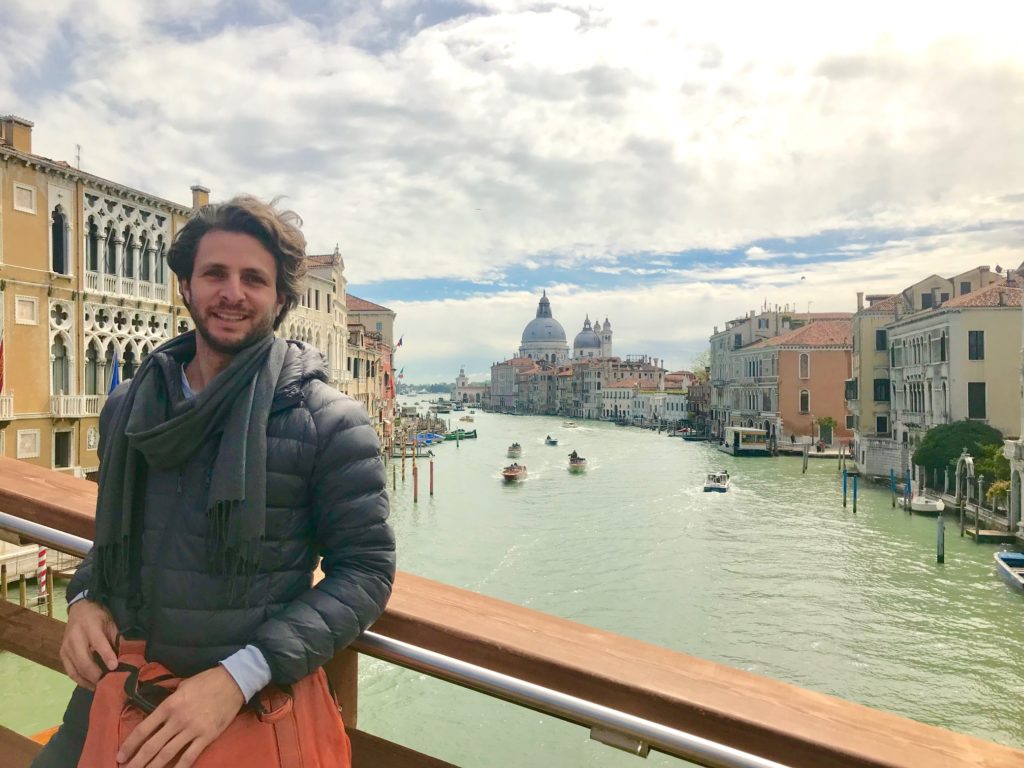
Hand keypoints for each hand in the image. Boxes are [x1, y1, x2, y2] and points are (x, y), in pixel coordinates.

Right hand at [60, 599, 117, 689]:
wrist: (79, 608)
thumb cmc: (98, 616)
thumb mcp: (111, 623)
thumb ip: (117, 639)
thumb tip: (127, 657)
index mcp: (90, 626)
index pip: (98, 643)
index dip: (107, 656)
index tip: (115, 667)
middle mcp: (75, 638)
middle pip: (84, 661)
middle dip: (97, 675)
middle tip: (109, 683)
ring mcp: (66, 648)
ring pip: (76, 670)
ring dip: (89, 681)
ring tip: (101, 687)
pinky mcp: (62, 654)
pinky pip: (70, 672)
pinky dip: (80, 681)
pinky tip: (90, 685)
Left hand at [118, 665, 244, 767]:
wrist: (234, 681)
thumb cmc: (206, 681)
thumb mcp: (182, 686)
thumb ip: (169, 702)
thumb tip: (158, 715)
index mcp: (169, 705)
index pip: (143, 729)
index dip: (130, 745)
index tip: (120, 756)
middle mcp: (177, 719)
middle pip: (152, 746)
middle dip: (137, 761)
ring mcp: (192, 729)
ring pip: (167, 754)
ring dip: (152, 767)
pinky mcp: (207, 737)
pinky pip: (189, 757)